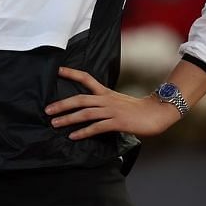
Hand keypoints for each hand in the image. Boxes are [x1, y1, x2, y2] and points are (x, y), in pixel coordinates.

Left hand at [45, 67, 181, 140]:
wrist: (158, 112)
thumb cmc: (138, 110)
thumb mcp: (118, 101)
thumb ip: (104, 104)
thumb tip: (89, 109)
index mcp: (106, 93)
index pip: (87, 78)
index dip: (72, 73)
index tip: (57, 70)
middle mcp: (106, 100)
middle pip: (80, 99)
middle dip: (61, 104)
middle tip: (47, 110)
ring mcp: (111, 111)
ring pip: (85, 113)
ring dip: (68, 119)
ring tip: (55, 124)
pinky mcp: (117, 122)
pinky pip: (97, 127)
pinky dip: (83, 132)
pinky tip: (73, 136)